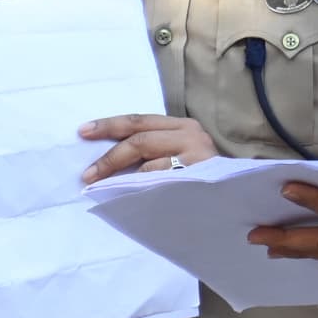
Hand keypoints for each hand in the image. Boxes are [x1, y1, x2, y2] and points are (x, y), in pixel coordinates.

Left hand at [78, 114, 217, 183]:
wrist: (234, 196)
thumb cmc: (198, 174)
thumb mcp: (178, 152)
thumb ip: (152, 147)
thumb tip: (107, 156)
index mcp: (182, 125)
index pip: (138, 121)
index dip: (109, 125)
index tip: (82, 131)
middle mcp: (191, 136)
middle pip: (139, 141)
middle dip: (109, 157)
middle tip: (87, 174)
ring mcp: (196, 157)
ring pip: (148, 164)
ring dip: (120, 177)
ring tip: (101, 187)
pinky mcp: (198, 179)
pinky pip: (160, 184)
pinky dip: (139, 189)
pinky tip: (125, 196)